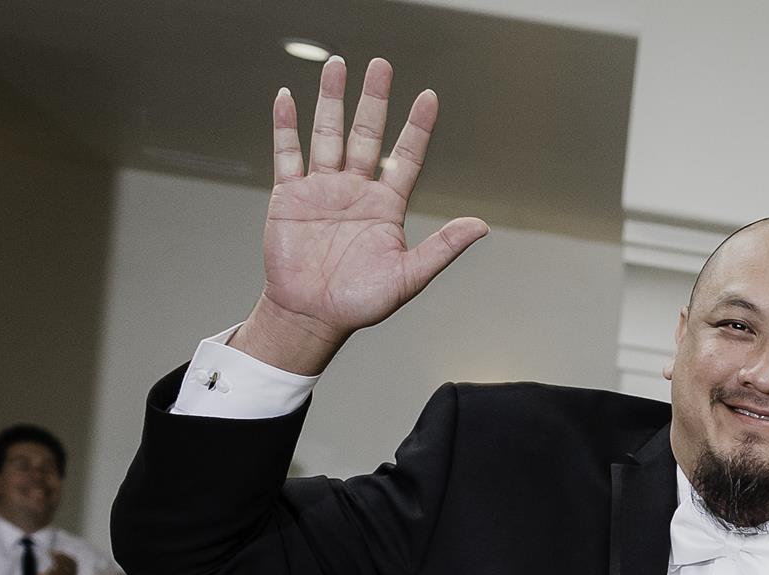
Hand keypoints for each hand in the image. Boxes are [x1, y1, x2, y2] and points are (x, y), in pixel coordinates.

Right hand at [234, 57, 488, 375]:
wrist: (313, 315)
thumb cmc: (361, 302)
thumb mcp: (410, 277)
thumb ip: (443, 248)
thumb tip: (481, 226)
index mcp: (387, 206)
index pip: (406, 156)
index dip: (417, 127)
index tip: (429, 97)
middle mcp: (356, 190)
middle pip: (367, 134)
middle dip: (374, 99)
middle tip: (381, 65)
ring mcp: (322, 189)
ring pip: (328, 134)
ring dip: (331, 101)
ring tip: (336, 66)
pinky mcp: (290, 196)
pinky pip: (288, 154)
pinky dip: (286, 126)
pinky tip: (289, 99)